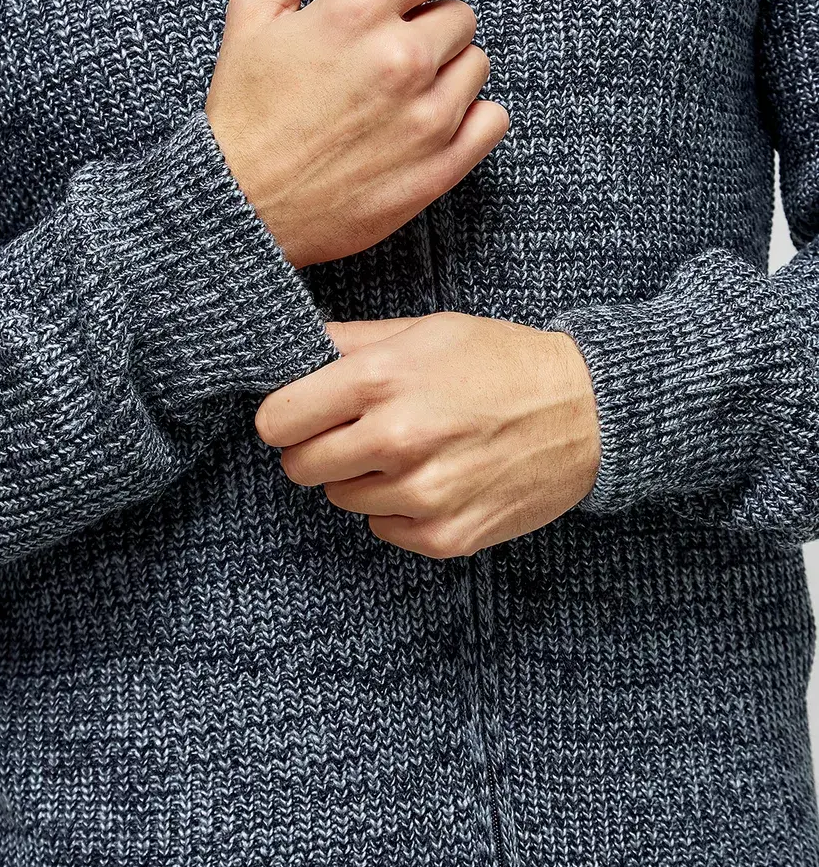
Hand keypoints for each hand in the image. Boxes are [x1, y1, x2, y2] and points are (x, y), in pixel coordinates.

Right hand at [205, 0, 509, 269]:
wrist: (241, 206)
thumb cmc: (244, 113)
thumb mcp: (255, 11)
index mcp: (357, 12)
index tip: (403, 0)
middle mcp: (401, 60)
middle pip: (461, 15)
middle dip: (429, 27)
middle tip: (387, 58)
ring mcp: (426, 119)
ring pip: (477, 66)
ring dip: (448, 74)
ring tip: (401, 97)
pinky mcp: (438, 169)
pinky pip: (493, 121)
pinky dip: (472, 119)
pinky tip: (431, 125)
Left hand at [254, 313, 601, 558]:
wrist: (588, 411)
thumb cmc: (502, 362)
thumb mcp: (425, 330)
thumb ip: (350, 342)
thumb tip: (290, 352)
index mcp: (380, 380)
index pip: (277, 421)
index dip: (286, 417)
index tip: (303, 415)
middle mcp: (396, 440)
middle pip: (299, 467)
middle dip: (317, 449)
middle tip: (355, 434)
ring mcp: (421, 495)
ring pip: (342, 498)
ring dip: (363, 478)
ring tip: (411, 451)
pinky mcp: (444, 536)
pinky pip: (383, 529)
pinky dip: (398, 510)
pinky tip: (436, 479)